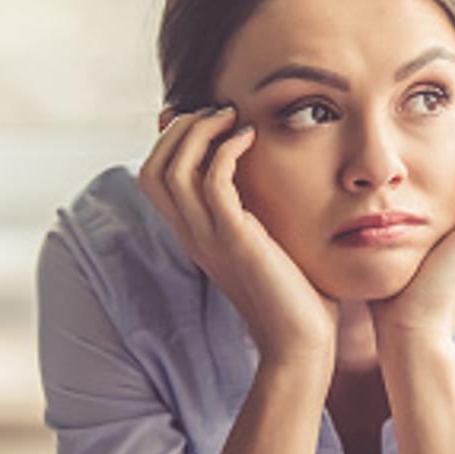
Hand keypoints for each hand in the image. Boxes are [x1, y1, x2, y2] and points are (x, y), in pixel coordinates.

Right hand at [138, 107, 337, 365]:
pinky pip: (212, 180)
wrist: (301, 343)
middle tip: (219, 111)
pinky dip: (225, 148)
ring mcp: (209, 238)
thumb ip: (254, 215)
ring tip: (232, 116)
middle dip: (181, 129)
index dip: (171, 140)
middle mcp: (193, 235)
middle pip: (154, 167)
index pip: (154, 177)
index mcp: (195, 235)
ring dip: (200, 131)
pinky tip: (251, 138)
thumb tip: (261, 185)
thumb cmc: (296, 297)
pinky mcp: (234, 239)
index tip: (207, 118)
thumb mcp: (266, 245)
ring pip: (174, 169)